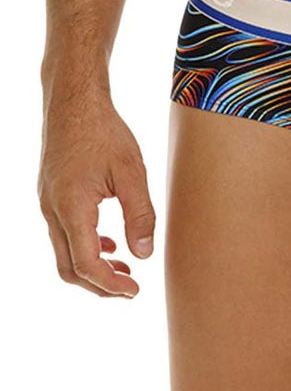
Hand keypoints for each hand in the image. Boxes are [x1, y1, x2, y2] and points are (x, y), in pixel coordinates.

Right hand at [38, 90, 155, 297]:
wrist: (73, 100)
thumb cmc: (103, 130)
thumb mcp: (131, 171)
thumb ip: (139, 214)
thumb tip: (144, 254)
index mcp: (72, 208)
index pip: (86, 264)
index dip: (110, 284)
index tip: (135, 290)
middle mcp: (52, 211)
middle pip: (69, 268)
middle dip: (99, 284)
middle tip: (130, 287)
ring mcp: (47, 203)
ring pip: (64, 252)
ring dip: (92, 266)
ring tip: (124, 267)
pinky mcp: (50, 194)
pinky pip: (62, 233)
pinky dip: (84, 246)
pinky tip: (109, 241)